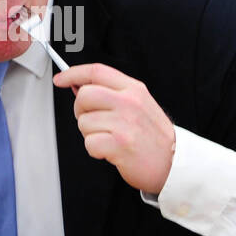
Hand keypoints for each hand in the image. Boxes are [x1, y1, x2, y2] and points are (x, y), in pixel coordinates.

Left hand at [52, 63, 175, 194]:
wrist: (174, 163)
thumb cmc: (153, 137)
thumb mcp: (140, 105)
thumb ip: (113, 93)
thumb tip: (79, 87)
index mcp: (134, 89)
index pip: (97, 71)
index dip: (73, 73)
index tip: (61, 79)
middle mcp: (129, 102)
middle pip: (84, 95)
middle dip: (81, 110)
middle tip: (93, 121)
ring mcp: (125, 123)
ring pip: (84, 122)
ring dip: (91, 134)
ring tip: (110, 139)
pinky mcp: (120, 144)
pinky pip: (89, 143)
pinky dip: (95, 150)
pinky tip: (111, 151)